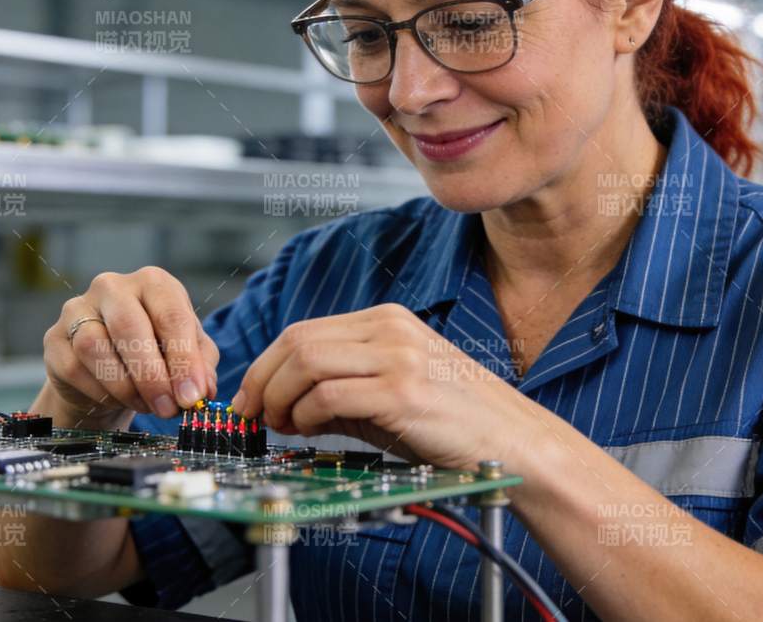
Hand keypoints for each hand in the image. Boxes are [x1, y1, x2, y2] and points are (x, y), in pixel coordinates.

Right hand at [43, 266, 219, 424]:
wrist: (108, 369)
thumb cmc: (155, 352)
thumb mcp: (188, 353)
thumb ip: (200, 367)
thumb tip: (202, 391)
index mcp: (153, 283)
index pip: (170, 314)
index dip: (184, 359)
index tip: (193, 396)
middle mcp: (113, 287)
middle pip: (128, 326)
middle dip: (152, 375)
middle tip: (169, 409)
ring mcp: (77, 309)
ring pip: (94, 347)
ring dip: (125, 386)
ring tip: (146, 405)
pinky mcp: (54, 338)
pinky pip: (73, 367)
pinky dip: (99, 392)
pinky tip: (116, 400)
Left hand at [229, 303, 544, 470]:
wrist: (511, 441)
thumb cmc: (454, 422)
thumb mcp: (391, 392)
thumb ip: (340, 388)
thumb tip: (281, 404)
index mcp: (387, 321)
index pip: (303, 331)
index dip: (265, 366)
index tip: (250, 399)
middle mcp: (390, 329)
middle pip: (296, 342)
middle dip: (261, 381)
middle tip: (252, 417)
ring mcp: (397, 357)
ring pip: (305, 363)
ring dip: (278, 399)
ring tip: (281, 427)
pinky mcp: (402, 391)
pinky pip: (328, 395)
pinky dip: (304, 415)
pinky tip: (307, 432)